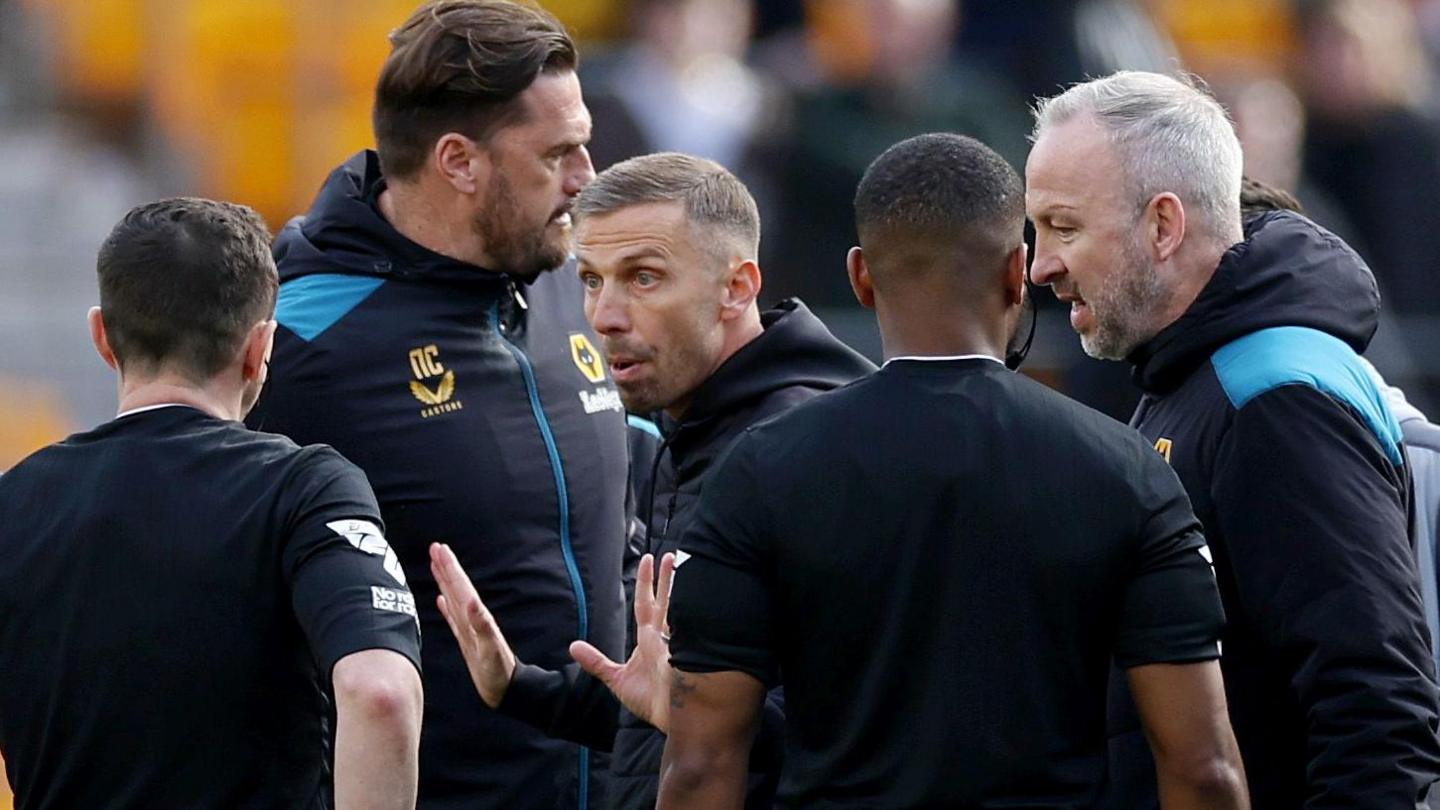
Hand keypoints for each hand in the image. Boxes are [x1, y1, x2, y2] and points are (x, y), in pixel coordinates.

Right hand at [431, 542, 516, 707]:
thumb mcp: (490, 650)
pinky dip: (446, 607)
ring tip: (435, 565)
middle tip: (435, 547)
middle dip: (446, 567)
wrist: (507, 690)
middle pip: (456, 587)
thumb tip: (472, 602)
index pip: (461, 587)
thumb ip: (483, 626)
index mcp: (477, 617)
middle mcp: (473, 619)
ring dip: (444, 581)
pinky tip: (440, 600)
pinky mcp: (467, 641)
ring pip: (453, 598)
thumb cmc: (499, 672)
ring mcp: (469, 629)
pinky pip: (453, 618)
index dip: (450, 567)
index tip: (440, 548)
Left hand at [570, 552, 676, 732]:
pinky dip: (690, 609)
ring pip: (678, 606)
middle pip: (665, 598)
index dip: (647, 581)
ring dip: (680, 585)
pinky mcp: (688, 651)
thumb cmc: (650, 701)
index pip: (646, 602)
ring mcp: (677, 641)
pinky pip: (689, 624)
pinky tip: (694, 591)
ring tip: (680, 562)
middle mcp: (664, 635)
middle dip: (666, 577)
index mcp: (649, 638)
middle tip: (669, 554)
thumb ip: (596, 662)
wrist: (668, 719)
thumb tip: (573, 646)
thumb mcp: (616, 680)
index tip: (649, 559)